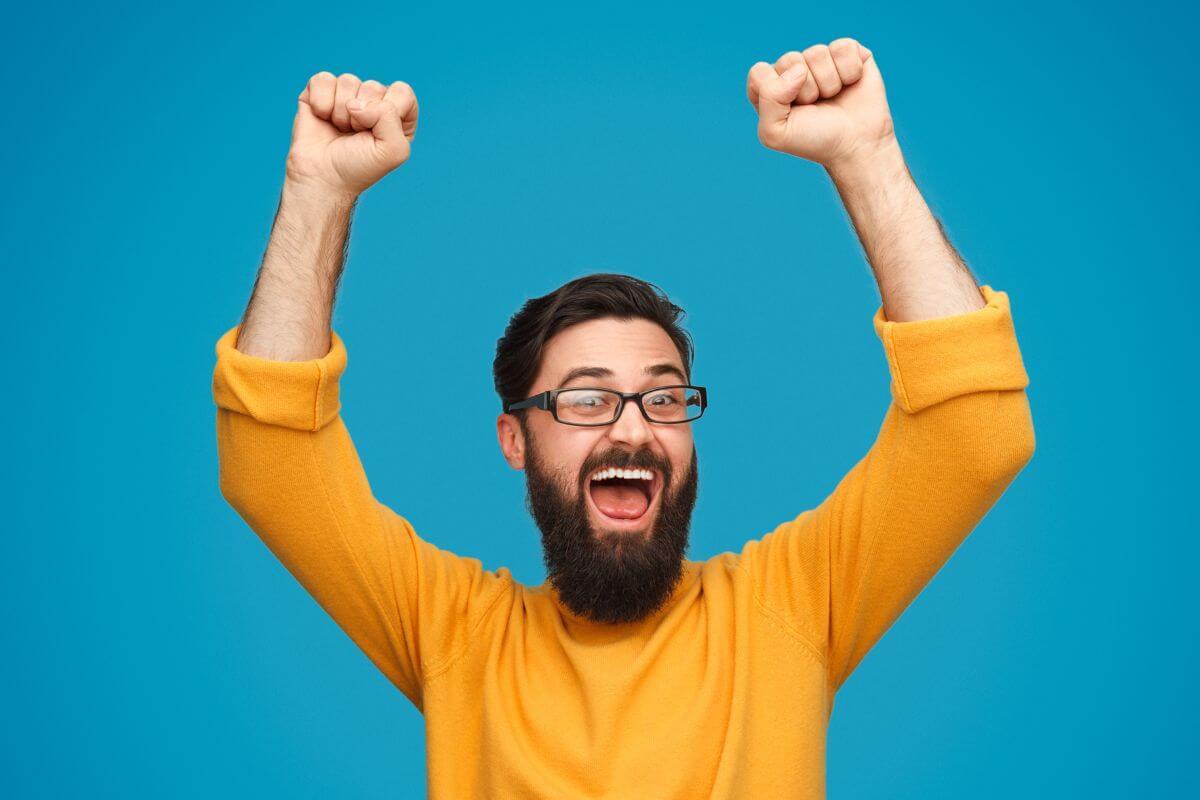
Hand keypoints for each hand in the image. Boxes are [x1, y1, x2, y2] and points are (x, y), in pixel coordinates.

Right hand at [285, 72, 418, 196]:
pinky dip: (320, 101)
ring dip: (340, 112)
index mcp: (399, 115)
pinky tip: (322, 117)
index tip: (377, 135)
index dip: (388, 112)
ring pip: (348, 81)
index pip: (402, 91)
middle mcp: (374, 102)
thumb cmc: (359, 167)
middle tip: (355, 135)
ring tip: (339, 130)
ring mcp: (347, 95)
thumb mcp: (393, 151)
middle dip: (362, 116)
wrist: (322, 177)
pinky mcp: (321, 91)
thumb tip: (356, 103)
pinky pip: (323, 79)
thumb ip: (390, 118)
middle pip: (373, 86)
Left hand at [747, 38, 895, 169]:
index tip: (791, 112)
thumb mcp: (775, 133)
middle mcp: (793, 70)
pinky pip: (843, 47)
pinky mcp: (848, 53)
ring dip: (829, 82)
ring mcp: (820, 60)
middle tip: (815, 106)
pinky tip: (850, 84)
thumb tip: (798, 69)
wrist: (856, 145)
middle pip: (789, 59)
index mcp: (769, 88)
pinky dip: (850, 70)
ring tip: (833, 97)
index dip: (776, 93)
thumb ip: (768, 98)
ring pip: (817, 52)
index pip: (759, 72)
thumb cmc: (814, 141)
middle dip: (806, 89)